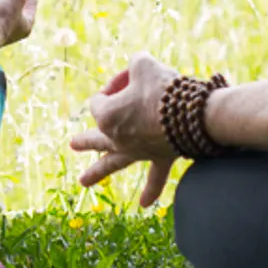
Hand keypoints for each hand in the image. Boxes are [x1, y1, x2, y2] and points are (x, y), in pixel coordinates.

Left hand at [67, 51, 181, 209]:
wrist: (194, 113)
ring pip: (113, 163)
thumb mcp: (144, 64)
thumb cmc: (164, 87)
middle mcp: (118, 137)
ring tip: (82, 183)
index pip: (101, 99)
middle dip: (85, 141)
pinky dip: (150, 191)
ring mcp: (137, 151)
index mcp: (107, 115)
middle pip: (96, 137)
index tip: (131, 80)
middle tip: (73, 145)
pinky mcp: (159, 157)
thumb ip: (134, 65)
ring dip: (98, 172)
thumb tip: (136, 68)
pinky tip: (143, 204)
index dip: (113, 86)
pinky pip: (155, 177)